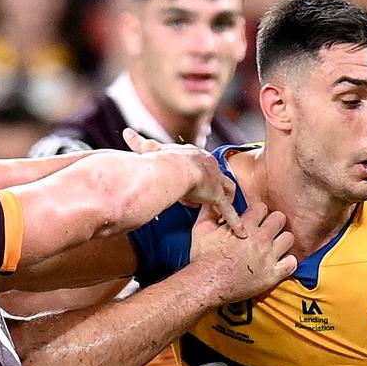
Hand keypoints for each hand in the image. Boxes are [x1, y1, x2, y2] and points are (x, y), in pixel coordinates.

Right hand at [122, 128, 243, 238]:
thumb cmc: (160, 159)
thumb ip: (138, 143)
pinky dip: (234, 222)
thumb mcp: (149, 150)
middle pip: (215, 176)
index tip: (191, 182)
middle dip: (213, 184)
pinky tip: (241, 233)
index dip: (195, 174)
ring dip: (224, 198)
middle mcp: (208, 165)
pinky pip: (228, 212)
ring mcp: (215, 181)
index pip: (199, 164)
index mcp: (194, 154)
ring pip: (226, 190)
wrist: (170, 169)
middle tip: (207, 194)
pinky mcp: (216, 197)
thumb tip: (125, 132)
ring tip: (219, 208)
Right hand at [189, 202, 295, 303]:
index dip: (258, 213)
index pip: (262, 208)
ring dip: (282, 241)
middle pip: (280, 219)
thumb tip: (213, 200)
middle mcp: (260, 239)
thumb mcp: (201, 229)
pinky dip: (287, 262)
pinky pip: (292, 264)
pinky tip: (279, 263)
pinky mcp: (272, 275)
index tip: (254, 220)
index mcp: (246, 226)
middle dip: (273, 222)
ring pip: (288, 239)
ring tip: (274, 246)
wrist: (206, 284)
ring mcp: (268, 257)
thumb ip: (209, 211)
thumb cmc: (203, 258)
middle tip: (266, 231)